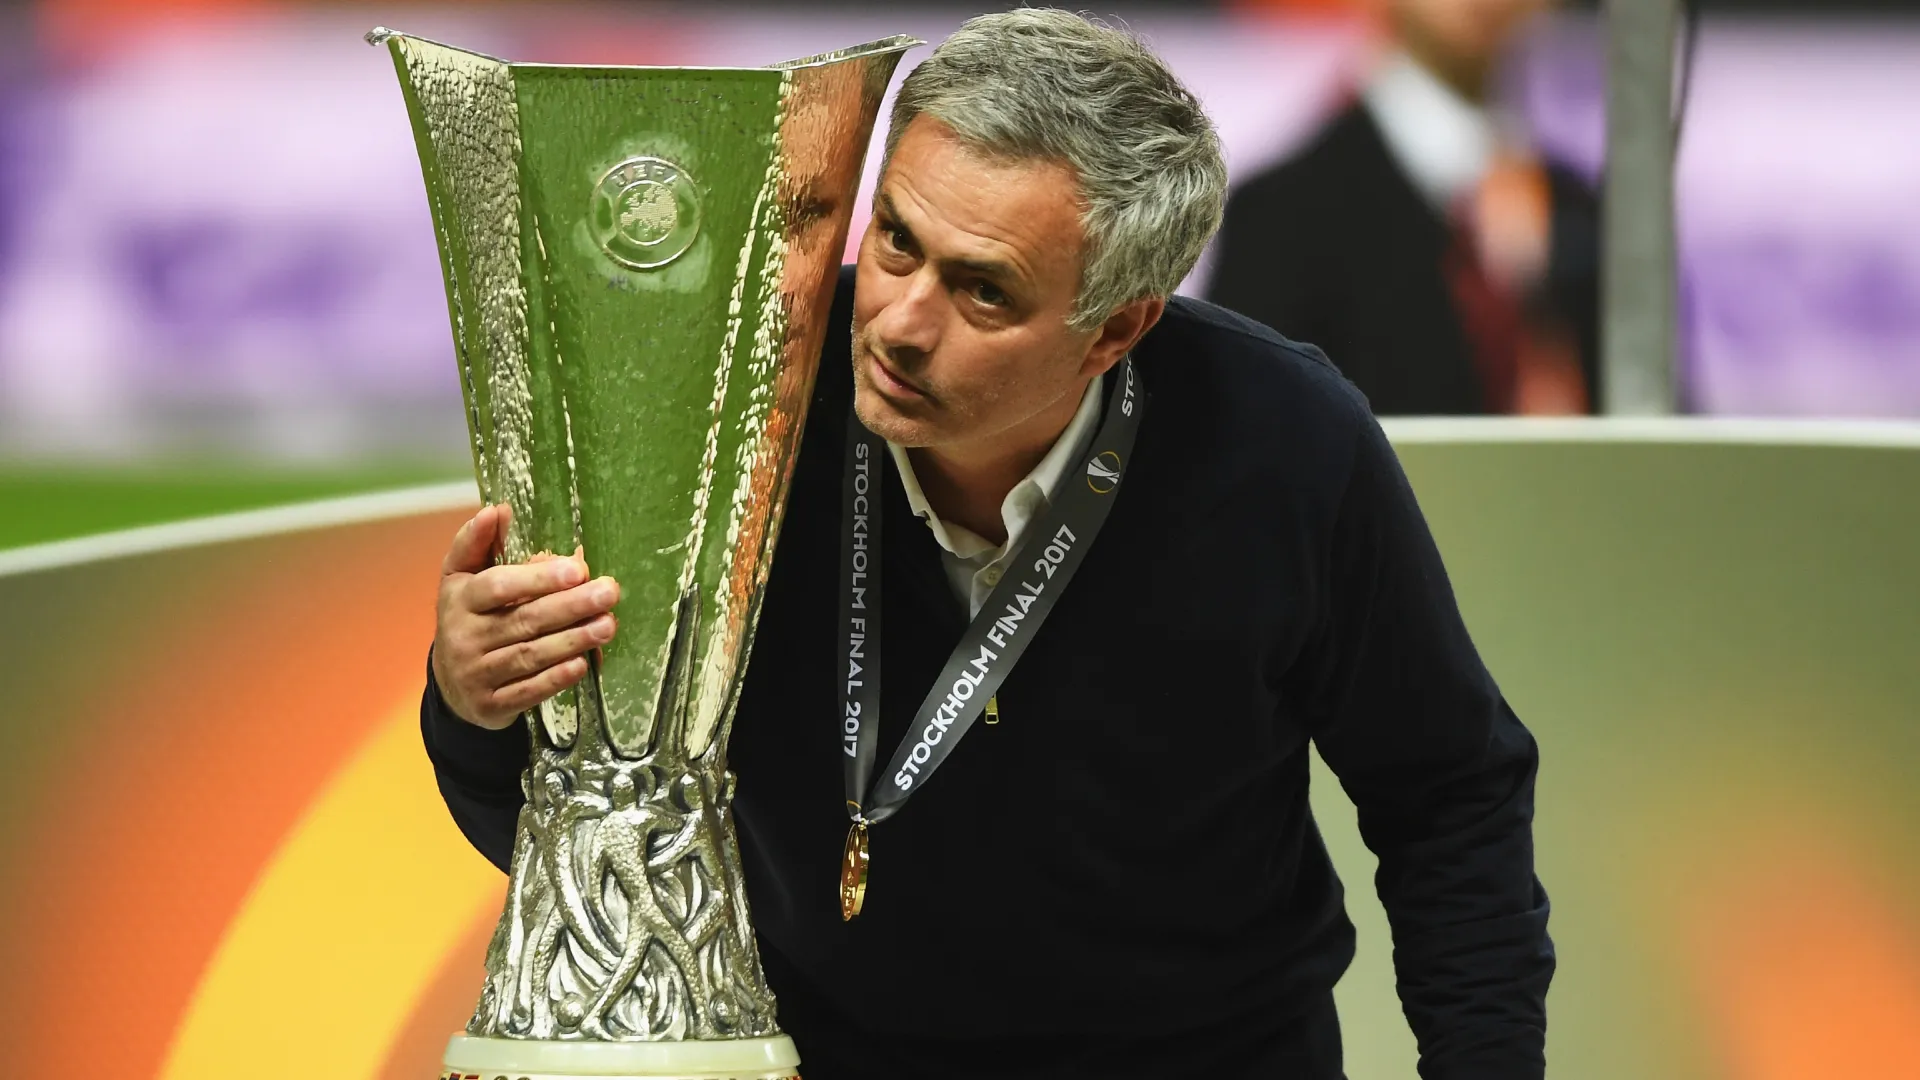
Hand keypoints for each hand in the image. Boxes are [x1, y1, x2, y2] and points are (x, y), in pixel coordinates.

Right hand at [431, 504, 620, 728]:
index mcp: (459, 599)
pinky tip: (583, 664)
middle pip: (523, 620)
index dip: (536, 578)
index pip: (496, 586)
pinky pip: (528, 691)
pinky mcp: (491, 705)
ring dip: (573, 640)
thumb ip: (477, 543)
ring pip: (530, 655)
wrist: (452, 685)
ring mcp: (476, 674)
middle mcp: (464, 637)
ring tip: (608, 625)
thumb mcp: (461, 577)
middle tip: (608, 593)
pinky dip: (556, 678)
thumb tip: (498, 510)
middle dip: (570, 606)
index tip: (576, 569)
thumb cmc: (468, 617)